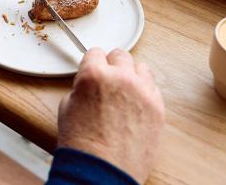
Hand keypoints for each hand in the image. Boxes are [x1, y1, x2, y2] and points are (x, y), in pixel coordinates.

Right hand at [57, 48, 164, 183]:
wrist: (102, 171)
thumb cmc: (82, 144)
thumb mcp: (67, 107)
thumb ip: (81, 87)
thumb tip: (89, 84)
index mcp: (94, 74)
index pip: (96, 52)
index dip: (92, 63)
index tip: (93, 68)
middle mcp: (121, 77)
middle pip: (120, 55)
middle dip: (112, 65)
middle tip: (108, 79)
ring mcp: (143, 91)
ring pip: (141, 68)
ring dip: (131, 75)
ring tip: (124, 91)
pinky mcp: (158, 107)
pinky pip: (154, 88)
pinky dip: (145, 92)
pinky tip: (136, 105)